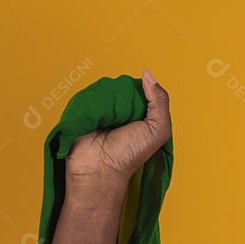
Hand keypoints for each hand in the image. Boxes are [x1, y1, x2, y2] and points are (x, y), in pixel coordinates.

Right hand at [65, 69, 171, 195]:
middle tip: (123, 114)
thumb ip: (160, 102)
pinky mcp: (85, 109)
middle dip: (124, 94)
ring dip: (107, 97)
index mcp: (142, 115)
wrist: (99, 168)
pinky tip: (95, 110)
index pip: (143, 90)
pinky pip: (88, 93)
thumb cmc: (130, 154)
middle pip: (123, 86)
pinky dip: (92, 98)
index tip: (139, 107)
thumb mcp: (158, 129)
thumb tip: (148, 74)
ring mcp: (103, 109)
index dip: (142, 92)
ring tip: (109, 116)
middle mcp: (123, 111)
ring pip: (106, 88)